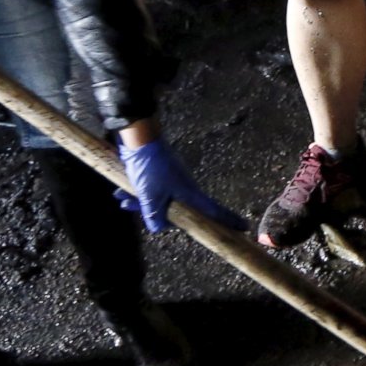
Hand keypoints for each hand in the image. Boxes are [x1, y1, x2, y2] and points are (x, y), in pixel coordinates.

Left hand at [115, 138, 242, 234]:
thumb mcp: (150, 196)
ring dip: (140, 203)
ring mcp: (170, 180)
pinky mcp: (159, 175)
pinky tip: (121, 194)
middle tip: (133, 207)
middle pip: (176, 210)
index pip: (212, 209)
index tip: (243, 227)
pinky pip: (150, 191)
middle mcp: (183, 187)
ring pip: (159, 201)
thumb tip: (157, 228)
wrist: (139, 138)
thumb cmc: (150, 167)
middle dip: (154, 214)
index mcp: (188, 192)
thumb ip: (154, 216)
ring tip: (122, 199)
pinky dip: (137, 194)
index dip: (227, 219)